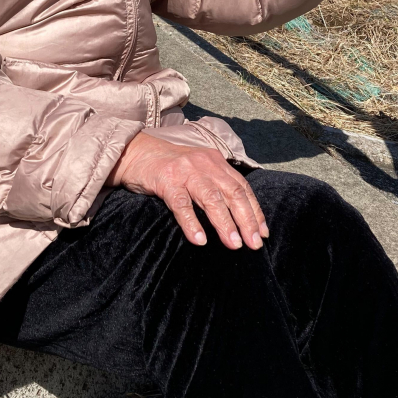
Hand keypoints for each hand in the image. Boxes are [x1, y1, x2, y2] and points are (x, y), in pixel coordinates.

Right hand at [107, 133, 267, 250]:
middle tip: (254, 244)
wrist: (135, 152)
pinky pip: (181, 204)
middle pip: (233, 193)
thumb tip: (237, 216)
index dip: (254, 211)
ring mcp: (185, 171)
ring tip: (234, 244)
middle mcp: (205, 164)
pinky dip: (192, 223)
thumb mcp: (197, 170)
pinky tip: (199, 240)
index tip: (262, 233)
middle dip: (246, 220)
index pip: (242, 187)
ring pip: (211, 198)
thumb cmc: (168, 168)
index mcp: (216, 162)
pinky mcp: (166, 181)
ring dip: (225, 223)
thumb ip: (215, 185)